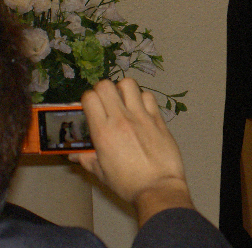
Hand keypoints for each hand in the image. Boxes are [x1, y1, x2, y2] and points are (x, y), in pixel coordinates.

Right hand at [71, 78, 193, 225]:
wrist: (158, 187)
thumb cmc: (129, 184)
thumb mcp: (101, 174)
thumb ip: (87, 160)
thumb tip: (74, 156)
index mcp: (103, 132)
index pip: (89, 97)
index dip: (88, 98)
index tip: (91, 106)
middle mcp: (121, 119)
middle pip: (106, 85)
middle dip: (103, 89)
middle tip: (106, 100)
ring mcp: (141, 116)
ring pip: (129, 84)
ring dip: (123, 89)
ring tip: (124, 101)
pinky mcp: (158, 119)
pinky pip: (149, 96)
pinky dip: (143, 98)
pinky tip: (142, 109)